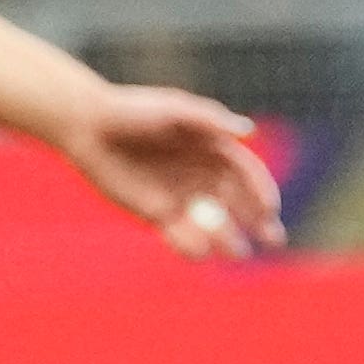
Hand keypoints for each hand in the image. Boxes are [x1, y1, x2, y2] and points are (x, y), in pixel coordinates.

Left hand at [63, 83, 284, 258]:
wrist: (90, 127)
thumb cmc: (134, 110)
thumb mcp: (174, 111)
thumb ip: (210, 121)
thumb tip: (248, 132)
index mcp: (214, 149)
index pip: (247, 174)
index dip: (262, 191)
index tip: (270, 208)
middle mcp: (203, 176)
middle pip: (239, 204)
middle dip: (258, 222)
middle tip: (273, 239)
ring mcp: (182, 197)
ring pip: (214, 225)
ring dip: (230, 240)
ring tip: (239, 252)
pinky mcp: (158, 215)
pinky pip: (181, 236)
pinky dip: (191, 245)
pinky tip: (200, 250)